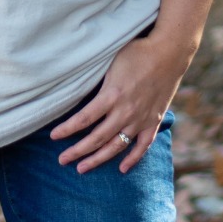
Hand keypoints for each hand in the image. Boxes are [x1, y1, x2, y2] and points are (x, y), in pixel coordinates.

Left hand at [49, 34, 186, 173]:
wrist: (168, 53)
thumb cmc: (136, 52)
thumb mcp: (110, 62)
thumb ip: (97, 80)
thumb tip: (77, 87)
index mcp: (112, 95)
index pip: (84, 118)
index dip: (67, 129)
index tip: (54, 136)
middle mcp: (125, 112)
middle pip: (97, 138)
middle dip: (77, 151)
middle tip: (62, 160)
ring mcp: (140, 119)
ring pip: (116, 146)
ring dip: (98, 159)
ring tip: (82, 168)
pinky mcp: (153, 121)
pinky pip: (142, 146)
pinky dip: (132, 159)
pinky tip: (122, 169)